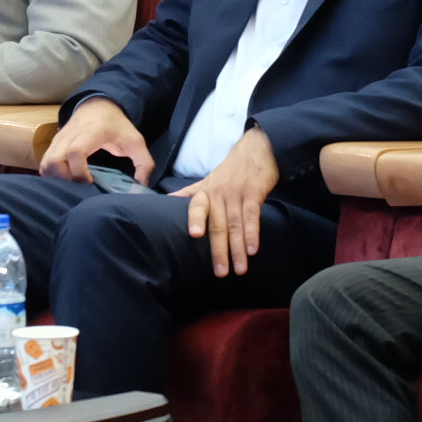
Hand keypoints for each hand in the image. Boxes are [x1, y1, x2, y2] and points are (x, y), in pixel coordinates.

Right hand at [38, 96, 155, 186]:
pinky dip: (51, 175)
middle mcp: (70, 135)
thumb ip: (144, 163)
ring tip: (73, 186)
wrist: (98, 105)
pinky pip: (45, 163)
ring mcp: (59, 139)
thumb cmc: (117, 126)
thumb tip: (141, 186)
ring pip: (46, 164)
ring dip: (56, 179)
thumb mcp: (136, 141)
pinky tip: (66, 181)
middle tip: (80, 188)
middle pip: (54, 161)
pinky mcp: (53, 144)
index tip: (90, 183)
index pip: (75, 152)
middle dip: (64, 180)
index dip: (79, 172)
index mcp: (91, 133)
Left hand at [172, 128, 279, 276]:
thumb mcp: (206, 180)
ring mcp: (237, 193)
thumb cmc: (229, 170)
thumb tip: (165, 200)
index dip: (196, 219)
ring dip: (238, 249)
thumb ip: (189, 193)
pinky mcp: (254, 193)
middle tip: (220, 273)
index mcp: (206, 191)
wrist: (256, 149)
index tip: (194, 235)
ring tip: (239, 269)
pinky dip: (253, 233)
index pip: (197, 206)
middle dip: (219, 250)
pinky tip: (253, 250)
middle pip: (218, 225)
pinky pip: (252, 216)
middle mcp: (219, 193)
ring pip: (236, 225)